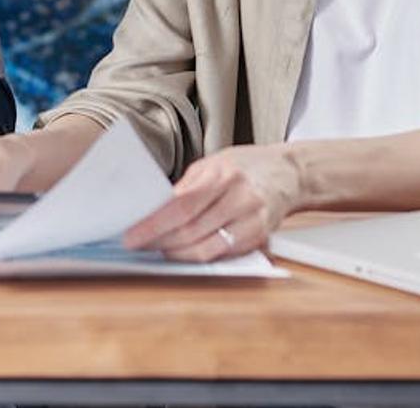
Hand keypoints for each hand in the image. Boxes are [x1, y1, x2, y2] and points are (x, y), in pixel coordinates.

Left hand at [121, 143, 301, 259]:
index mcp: (224, 175)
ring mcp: (252, 221)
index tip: (132, 234)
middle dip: (159, 241)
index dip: (154, 223)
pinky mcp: (259, 238)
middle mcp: (240, 198)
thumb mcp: (212, 163)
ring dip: (176, 253)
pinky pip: (222, 254)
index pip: (182, 205)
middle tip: (137, 244)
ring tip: (156, 249)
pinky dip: (198, 256)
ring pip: (206, 248)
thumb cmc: (245, 166)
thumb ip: (185, 187)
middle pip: (191, 229)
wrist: (288, 173)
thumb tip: (152, 209)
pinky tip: (183, 252)